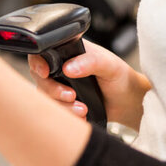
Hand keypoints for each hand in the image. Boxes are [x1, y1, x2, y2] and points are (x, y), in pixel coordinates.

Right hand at [28, 41, 150, 129]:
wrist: (127, 102)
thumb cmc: (120, 78)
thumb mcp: (109, 65)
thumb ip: (90, 62)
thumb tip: (69, 68)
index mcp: (69, 51)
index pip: (44, 53)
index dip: (38, 63)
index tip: (45, 73)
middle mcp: (61, 68)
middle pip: (40, 78)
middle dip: (53, 90)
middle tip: (71, 95)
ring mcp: (61, 86)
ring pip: (46, 97)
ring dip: (62, 106)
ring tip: (82, 109)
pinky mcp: (63, 103)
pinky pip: (55, 110)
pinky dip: (67, 114)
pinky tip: (81, 115)